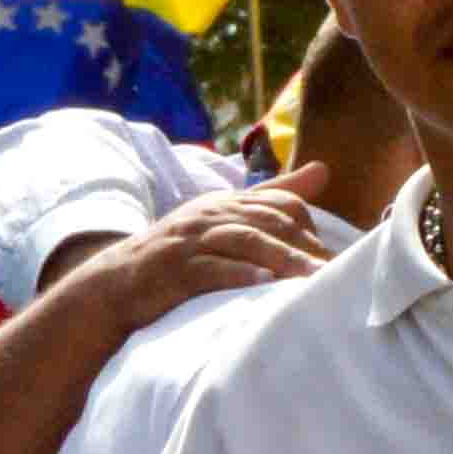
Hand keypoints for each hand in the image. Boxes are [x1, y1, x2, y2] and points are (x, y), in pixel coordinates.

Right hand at [97, 169, 336, 326]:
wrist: (115, 283)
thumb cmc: (179, 252)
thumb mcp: (224, 218)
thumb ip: (274, 195)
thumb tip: (323, 169)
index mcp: (225, 204)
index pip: (280, 204)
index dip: (309, 226)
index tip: (334, 254)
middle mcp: (211, 216)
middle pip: (268, 222)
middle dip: (305, 244)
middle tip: (337, 271)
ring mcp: (191, 241)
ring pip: (245, 242)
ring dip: (282, 258)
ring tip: (312, 277)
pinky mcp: (174, 271)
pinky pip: (210, 270)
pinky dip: (238, 275)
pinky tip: (263, 284)